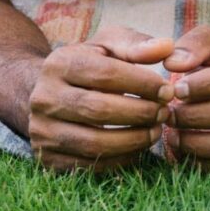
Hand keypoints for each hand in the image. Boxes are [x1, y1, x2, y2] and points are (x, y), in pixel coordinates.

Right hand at [27, 25, 172, 173]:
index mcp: (58, 63)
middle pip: (98, 110)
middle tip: (164, 113)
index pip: (106, 74)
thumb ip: (136, 44)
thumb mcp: (107, 45)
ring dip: (133, 140)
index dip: (142, 84)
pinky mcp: (47, 158)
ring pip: (94, 143)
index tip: (167, 90)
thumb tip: (167, 48)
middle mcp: (43, 97)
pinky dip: (120, 159)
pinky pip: (90, 166)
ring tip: (156, 131)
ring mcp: (42, 131)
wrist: (45, 93)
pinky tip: (138, 147)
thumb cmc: (87, 65)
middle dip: (140, 113)